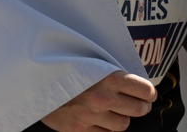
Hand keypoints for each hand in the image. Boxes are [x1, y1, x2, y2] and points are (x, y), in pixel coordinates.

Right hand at [39, 71, 155, 131]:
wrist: (36, 81)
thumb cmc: (66, 67)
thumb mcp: (92, 62)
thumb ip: (112, 72)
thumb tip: (136, 80)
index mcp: (109, 78)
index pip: (144, 90)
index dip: (149, 92)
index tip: (149, 93)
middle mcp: (103, 99)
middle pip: (138, 110)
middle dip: (142, 106)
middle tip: (141, 104)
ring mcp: (91, 117)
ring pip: (123, 125)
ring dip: (123, 118)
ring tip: (119, 111)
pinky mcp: (79, 130)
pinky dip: (106, 127)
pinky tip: (103, 119)